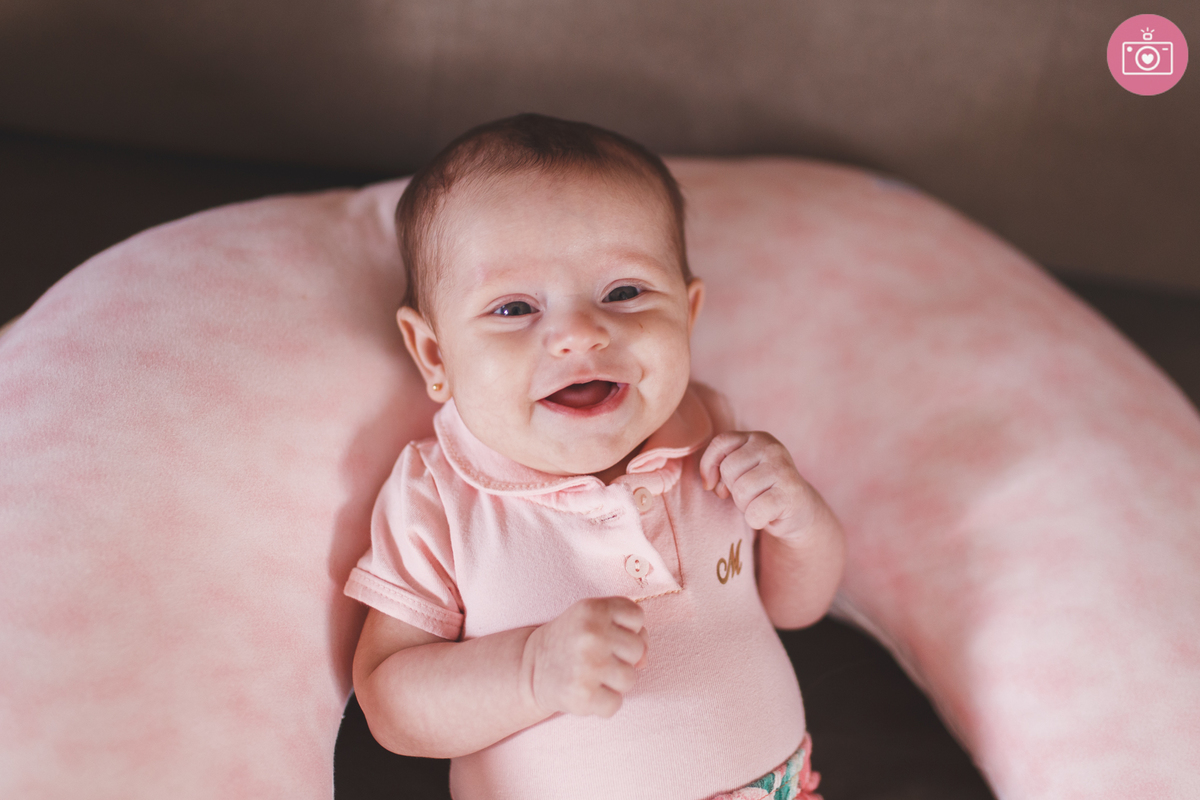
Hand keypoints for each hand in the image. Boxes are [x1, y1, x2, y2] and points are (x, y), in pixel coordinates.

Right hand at [522, 597, 648, 717]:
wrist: (530, 668)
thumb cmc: (572, 641)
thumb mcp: (594, 620)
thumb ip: (627, 631)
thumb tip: (643, 661)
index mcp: (594, 608)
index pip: (637, 617)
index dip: (626, 628)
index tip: (606, 633)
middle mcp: (592, 634)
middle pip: (638, 648)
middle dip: (623, 656)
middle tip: (597, 656)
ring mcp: (588, 665)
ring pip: (630, 678)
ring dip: (615, 682)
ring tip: (593, 675)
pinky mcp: (583, 695)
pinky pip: (616, 704)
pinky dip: (604, 703)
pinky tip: (588, 692)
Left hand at [699, 431, 816, 539]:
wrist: (800, 510)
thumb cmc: (763, 490)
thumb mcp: (742, 471)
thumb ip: (723, 467)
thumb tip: (709, 483)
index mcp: (757, 438)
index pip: (721, 442)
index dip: (708, 465)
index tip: (712, 484)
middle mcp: (772, 448)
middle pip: (728, 469)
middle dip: (732, 490)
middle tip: (748, 496)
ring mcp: (783, 469)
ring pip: (741, 491)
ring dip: (744, 506)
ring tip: (758, 504)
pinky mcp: (790, 493)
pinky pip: (755, 511)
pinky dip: (755, 520)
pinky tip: (767, 516)